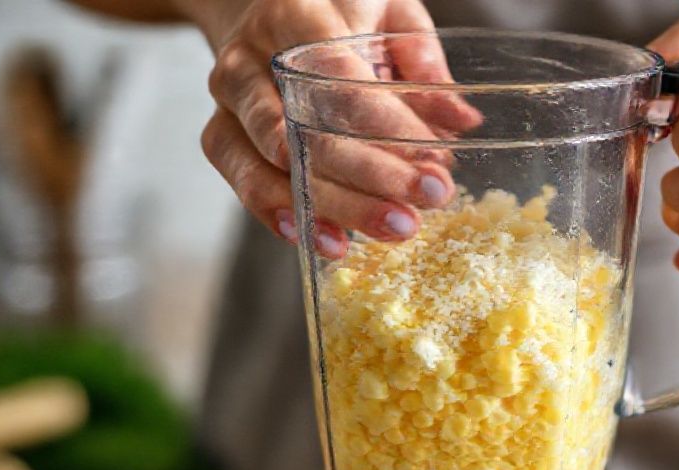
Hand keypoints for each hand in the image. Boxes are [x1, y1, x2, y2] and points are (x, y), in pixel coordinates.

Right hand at [180, 0, 481, 257]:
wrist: (256, 7)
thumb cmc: (338, 14)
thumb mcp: (387, 14)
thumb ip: (422, 60)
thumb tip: (460, 120)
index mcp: (299, 13)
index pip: (340, 77)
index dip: (387, 126)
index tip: (434, 165)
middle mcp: (253, 54)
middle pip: (304, 127)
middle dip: (366, 177)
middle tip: (414, 212)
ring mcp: (230, 96)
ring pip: (271, 161)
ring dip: (332, 204)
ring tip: (384, 230)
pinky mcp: (218, 131)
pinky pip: (240, 179)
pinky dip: (281, 213)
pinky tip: (325, 238)